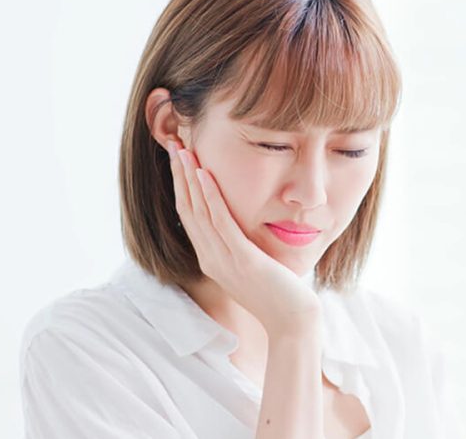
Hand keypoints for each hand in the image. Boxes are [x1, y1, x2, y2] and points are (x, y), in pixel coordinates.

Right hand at [165, 140, 322, 334]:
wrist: (293, 322)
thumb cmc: (280, 295)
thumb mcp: (253, 267)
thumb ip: (241, 247)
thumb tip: (242, 226)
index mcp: (211, 260)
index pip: (189, 217)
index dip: (181, 186)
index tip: (179, 159)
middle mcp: (211, 259)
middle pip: (187, 210)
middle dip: (179, 175)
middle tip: (173, 144)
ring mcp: (223, 261)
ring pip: (198, 212)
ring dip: (189, 178)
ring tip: (183, 150)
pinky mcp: (242, 260)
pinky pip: (221, 223)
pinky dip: (210, 197)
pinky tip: (204, 175)